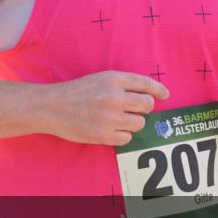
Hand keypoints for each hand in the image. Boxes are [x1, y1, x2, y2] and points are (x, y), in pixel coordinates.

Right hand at [44, 71, 169, 145]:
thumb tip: (150, 94)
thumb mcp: (100, 78)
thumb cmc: (77, 92)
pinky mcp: (103, 135)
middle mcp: (114, 97)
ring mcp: (109, 117)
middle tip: (134, 110)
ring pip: (139, 123)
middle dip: (144, 108)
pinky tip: (112, 129)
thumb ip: (123, 84)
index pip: (145, 83)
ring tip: (119, 119)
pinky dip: (123, 135)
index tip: (165, 94)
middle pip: (147, 106)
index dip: (159, 89)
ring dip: (133, 123)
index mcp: (113, 79)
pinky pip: (127, 138)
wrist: (52, 106)